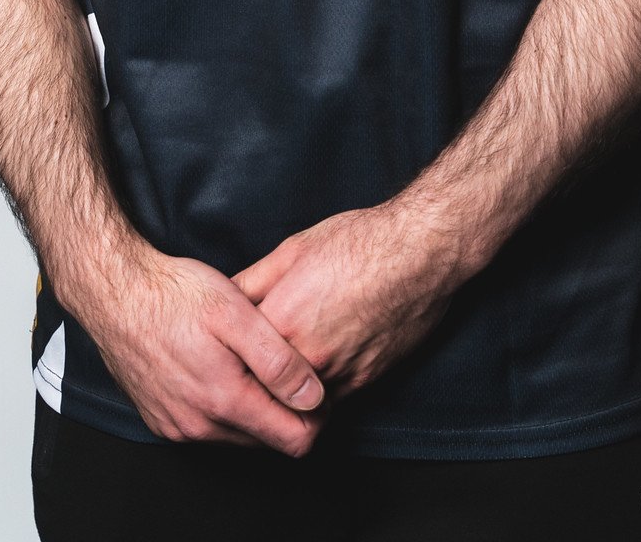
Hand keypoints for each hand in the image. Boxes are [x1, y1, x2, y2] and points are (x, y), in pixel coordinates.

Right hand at [70, 237, 325, 454]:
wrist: (116, 292)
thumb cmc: (175, 294)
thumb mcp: (237, 313)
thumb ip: (278, 361)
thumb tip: (314, 398)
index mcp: (224, 400)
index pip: (292, 440)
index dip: (314, 416)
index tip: (316, 383)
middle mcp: (200, 426)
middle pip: (265, 439)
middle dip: (282, 410)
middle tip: (283, 363)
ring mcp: (177, 426)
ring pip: (236, 435)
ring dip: (251, 406)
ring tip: (251, 360)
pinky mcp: (161, 420)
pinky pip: (207, 427)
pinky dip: (222, 406)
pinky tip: (221, 366)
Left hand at [232, 203, 457, 399]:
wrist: (418, 252)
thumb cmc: (357, 242)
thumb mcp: (293, 249)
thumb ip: (252, 281)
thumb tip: (222, 297)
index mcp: (280, 320)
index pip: (234, 352)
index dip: (227, 349)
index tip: (222, 348)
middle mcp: (305, 356)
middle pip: (262, 383)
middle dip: (253, 376)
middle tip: (248, 365)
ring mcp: (336, 374)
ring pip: (296, 398)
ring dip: (286, 388)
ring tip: (284, 366)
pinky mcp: (364, 382)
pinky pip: (329, 399)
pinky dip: (318, 390)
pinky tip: (316, 366)